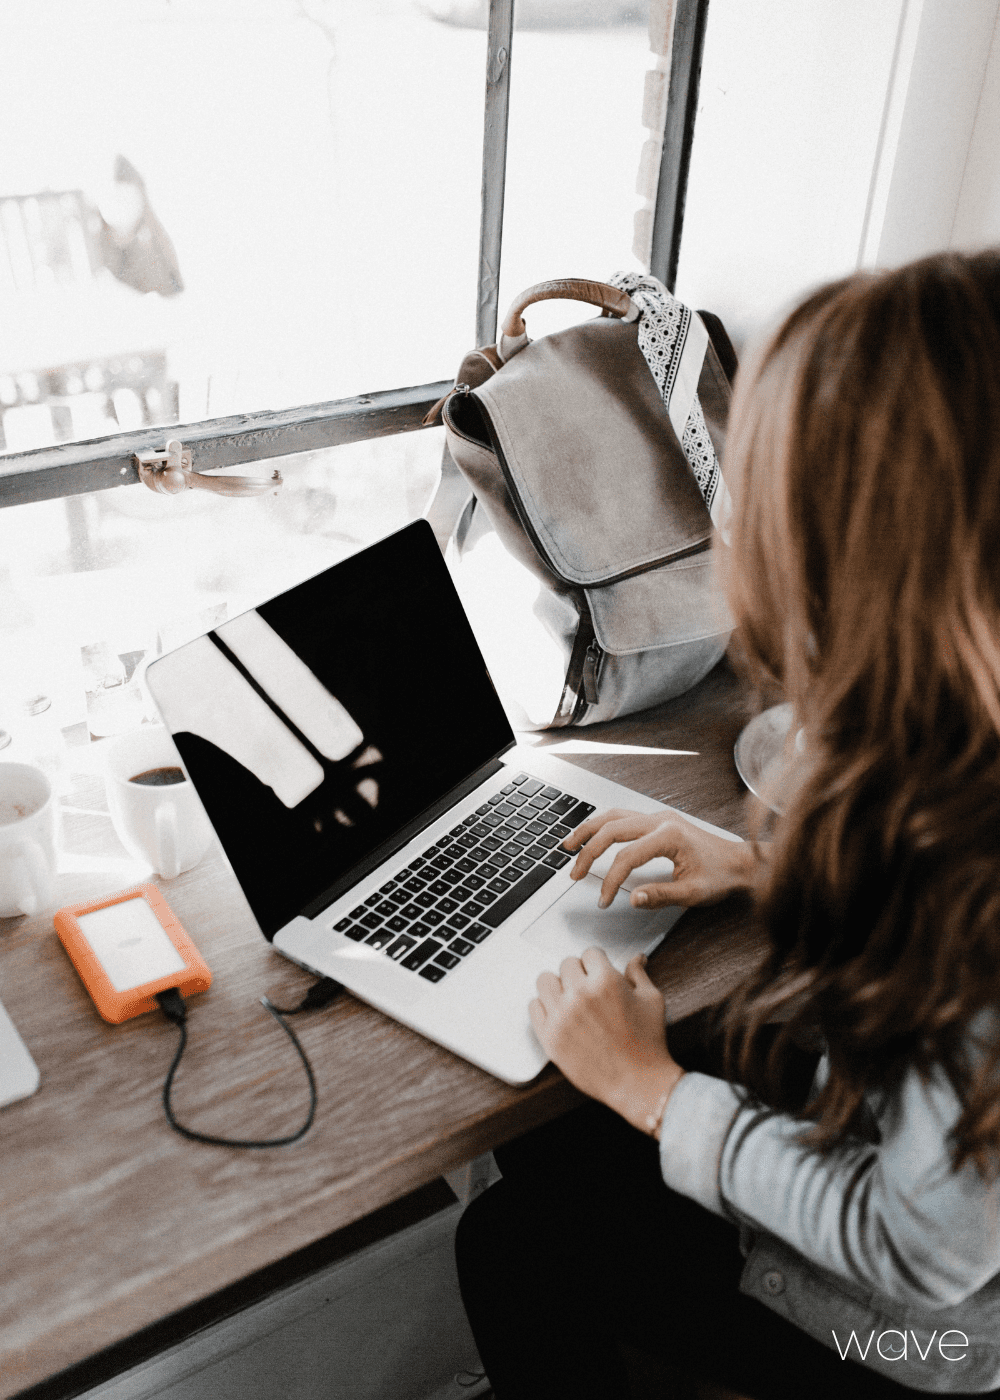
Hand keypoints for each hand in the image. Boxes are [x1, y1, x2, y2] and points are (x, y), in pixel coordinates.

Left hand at [529, 948, 682, 1133]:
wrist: (638, 1083)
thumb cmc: (648, 1044)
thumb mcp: (651, 1001)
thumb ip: (638, 974)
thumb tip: (637, 958)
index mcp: (605, 981)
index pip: (589, 953)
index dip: (597, 962)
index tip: (599, 971)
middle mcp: (580, 994)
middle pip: (566, 964)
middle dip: (579, 973)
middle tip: (588, 988)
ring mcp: (561, 1016)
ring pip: (545, 980)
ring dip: (558, 986)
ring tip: (570, 998)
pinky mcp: (549, 1036)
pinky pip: (534, 1007)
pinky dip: (545, 1007)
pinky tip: (559, 1014)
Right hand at [563, 807, 757, 909]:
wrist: (740, 862)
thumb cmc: (721, 876)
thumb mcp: (693, 893)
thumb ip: (661, 895)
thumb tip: (632, 898)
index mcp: (669, 836)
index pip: (626, 857)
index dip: (610, 880)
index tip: (604, 900)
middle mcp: (661, 820)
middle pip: (612, 829)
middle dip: (588, 852)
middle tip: (575, 873)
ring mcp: (659, 817)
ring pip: (613, 816)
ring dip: (589, 830)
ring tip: (569, 846)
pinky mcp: (658, 820)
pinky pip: (623, 816)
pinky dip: (603, 825)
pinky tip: (592, 835)